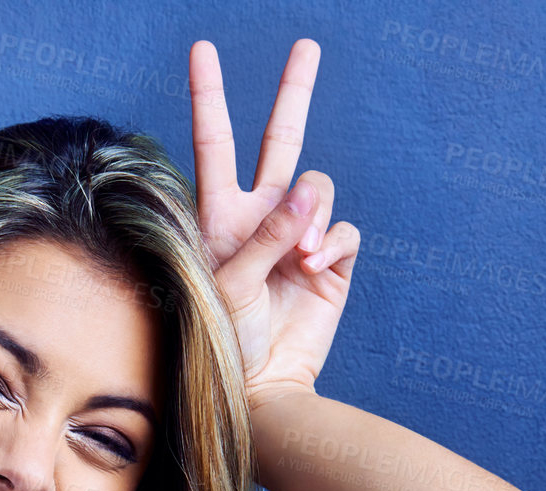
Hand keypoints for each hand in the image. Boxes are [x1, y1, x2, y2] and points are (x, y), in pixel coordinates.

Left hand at [189, 39, 359, 411]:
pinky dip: (332, 244)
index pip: (215, 145)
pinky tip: (315, 271)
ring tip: (300, 259)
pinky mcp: (332, 262)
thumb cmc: (227, 343)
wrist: (261, 388)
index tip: (201, 50)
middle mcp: (261, 219)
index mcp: (220, 218)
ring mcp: (299, 238)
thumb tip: (307, 195)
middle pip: (280, 141)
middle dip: (293, 93)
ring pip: (319, 190)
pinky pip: (344, 231)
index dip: (209, 97)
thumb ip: (266, 235)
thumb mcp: (231, 285)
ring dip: (314, 216)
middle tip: (306, 46)